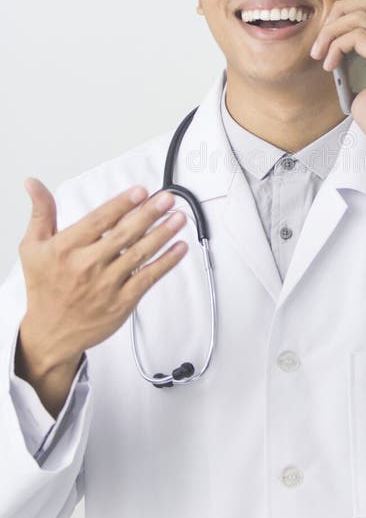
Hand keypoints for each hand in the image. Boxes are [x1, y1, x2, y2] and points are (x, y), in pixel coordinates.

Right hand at [18, 178, 187, 372]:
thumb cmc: (44, 287)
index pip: (99, 221)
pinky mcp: (122, 302)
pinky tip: (179, 248)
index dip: (122, 204)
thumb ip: (42, 212)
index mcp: (66, 249)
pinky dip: (166, 262)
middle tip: (167, 199)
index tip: (140, 191)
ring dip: (162, 234)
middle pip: (124, 235)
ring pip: (139, 254)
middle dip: (149, 214)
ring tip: (178, 218)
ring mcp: (107, 285)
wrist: (50, 332)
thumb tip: (34, 184)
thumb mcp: (33, 247)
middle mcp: (87, 266)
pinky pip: (148, 278)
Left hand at [310, 0, 365, 164]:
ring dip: (331, 31)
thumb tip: (339, 67)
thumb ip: (353, 76)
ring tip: (321, 54)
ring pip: (361, 15)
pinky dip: (338, 44)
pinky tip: (331, 64)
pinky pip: (359, 36)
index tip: (327, 41)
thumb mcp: (363, 96)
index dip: (345, 17)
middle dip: (336, 14)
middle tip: (321, 41)